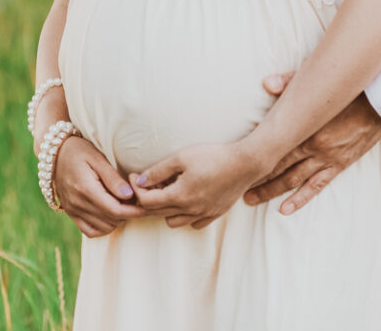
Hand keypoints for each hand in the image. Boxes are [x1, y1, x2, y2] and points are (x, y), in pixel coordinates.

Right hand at [51, 136, 143, 237]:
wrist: (55, 153)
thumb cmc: (79, 151)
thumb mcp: (97, 158)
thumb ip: (113, 178)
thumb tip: (129, 195)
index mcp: (85, 188)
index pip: (114, 210)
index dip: (133, 211)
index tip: (146, 207)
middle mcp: (77, 203)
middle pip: (110, 220)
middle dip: (127, 214)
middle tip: (137, 203)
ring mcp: (72, 210)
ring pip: (102, 228)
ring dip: (117, 220)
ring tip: (124, 206)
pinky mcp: (70, 213)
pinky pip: (90, 231)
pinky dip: (103, 227)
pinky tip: (110, 215)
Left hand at [130, 141, 268, 229]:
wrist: (245, 163)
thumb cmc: (213, 157)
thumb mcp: (181, 157)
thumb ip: (158, 171)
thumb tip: (140, 181)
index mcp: (179, 196)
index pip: (147, 201)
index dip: (136, 189)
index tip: (135, 175)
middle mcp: (190, 210)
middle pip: (157, 213)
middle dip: (146, 198)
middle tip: (145, 182)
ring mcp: (203, 214)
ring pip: (174, 222)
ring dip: (164, 209)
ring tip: (167, 190)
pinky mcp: (215, 213)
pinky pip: (193, 223)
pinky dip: (184, 215)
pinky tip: (185, 199)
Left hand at [243, 74, 380, 214]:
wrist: (380, 101)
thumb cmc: (347, 89)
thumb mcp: (318, 82)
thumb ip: (290, 83)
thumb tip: (267, 83)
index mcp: (304, 127)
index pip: (273, 146)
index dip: (254, 157)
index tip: (236, 165)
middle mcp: (313, 147)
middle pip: (278, 166)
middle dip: (256, 178)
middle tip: (237, 189)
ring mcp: (326, 158)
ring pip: (293, 180)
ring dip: (271, 191)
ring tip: (252, 199)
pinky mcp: (339, 164)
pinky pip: (316, 186)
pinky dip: (300, 199)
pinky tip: (285, 209)